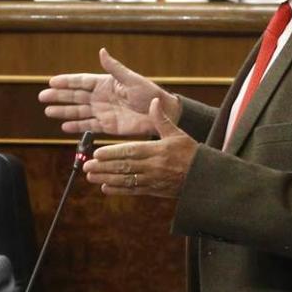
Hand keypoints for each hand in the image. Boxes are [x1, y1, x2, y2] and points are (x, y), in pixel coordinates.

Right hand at [38, 48, 180, 135]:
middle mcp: (101, 97)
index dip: (66, 82)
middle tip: (42, 97)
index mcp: (105, 83)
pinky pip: (88, 126)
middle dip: (59, 96)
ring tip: (48, 111)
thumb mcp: (131, 79)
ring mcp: (102, 111)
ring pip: (78, 111)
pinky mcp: (107, 126)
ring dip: (63, 111)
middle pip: (75, 96)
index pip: (81, 82)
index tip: (51, 82)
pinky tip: (64, 126)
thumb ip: (114, 68)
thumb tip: (101, 51)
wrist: (160, 114)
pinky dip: (76, 126)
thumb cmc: (149, 93)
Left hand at [82, 98, 198, 197]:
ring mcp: (152, 180)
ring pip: (126, 180)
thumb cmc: (191, 152)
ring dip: (107, 178)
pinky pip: (133, 191)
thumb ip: (162, 118)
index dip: (113, 153)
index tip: (98, 152)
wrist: (204, 177)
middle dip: (104, 167)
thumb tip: (154, 101)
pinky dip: (119, 190)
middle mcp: (153, 166)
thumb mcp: (177, 133)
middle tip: (87, 165)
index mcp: (158, 150)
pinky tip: (105, 188)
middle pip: (124, 167)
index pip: (131, 151)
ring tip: (91, 176)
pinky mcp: (154, 191)